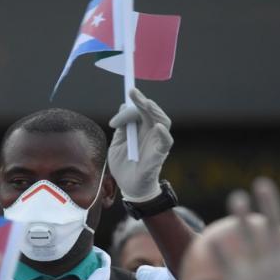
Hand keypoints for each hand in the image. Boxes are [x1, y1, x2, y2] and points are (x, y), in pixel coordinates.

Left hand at [108, 88, 172, 202]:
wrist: (128, 187)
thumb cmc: (123, 165)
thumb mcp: (117, 143)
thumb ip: (121, 127)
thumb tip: (123, 106)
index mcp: (140, 128)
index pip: (138, 111)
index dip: (127, 110)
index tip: (113, 121)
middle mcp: (151, 132)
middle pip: (151, 111)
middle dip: (142, 101)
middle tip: (132, 92)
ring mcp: (156, 142)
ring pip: (162, 121)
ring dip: (153, 111)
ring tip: (145, 104)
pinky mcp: (159, 154)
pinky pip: (166, 142)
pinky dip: (163, 134)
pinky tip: (156, 126)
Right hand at [211, 178, 279, 279]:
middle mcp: (278, 265)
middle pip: (274, 229)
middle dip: (270, 206)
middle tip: (263, 182)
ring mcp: (257, 274)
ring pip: (249, 240)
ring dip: (242, 220)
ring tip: (237, 198)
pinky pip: (228, 265)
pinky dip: (220, 253)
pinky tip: (213, 240)